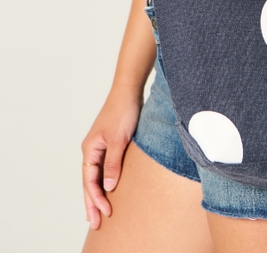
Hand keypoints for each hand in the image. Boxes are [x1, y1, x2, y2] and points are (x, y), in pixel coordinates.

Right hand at [81, 88, 142, 229]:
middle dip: (92, 203)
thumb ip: (113, 163)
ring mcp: (101, 147)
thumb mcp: (119, 139)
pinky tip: (109, 190)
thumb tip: (109, 186)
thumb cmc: (123, 111)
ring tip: (99, 213)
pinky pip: (104, 168)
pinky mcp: (111, 144)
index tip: (104, 213)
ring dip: (97, 194)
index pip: (89, 180)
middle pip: (89, 182)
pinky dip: (105, 181)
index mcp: (90, 149)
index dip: (96, 198)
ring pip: (96, 176)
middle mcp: (92, 149)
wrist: (129, 91)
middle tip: (96, 224)